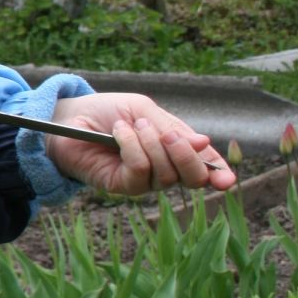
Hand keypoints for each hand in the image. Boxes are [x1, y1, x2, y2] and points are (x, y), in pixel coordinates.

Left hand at [43, 92, 236, 194]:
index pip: (204, 165)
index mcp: (174, 149)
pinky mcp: (122, 186)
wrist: (69, 118)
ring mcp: (144, 180)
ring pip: (167, 173)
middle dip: (185, 154)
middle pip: (193, 177)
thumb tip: (206, 144)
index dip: (218, 172)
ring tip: (131, 126)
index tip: (228, 180)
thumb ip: (174, 128)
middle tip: (166, 134)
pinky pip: (140, 171)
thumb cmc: (107, 112)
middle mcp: (163, 169)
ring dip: (150, 143)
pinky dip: (132, 148)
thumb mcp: (144, 111)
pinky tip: (118, 134)